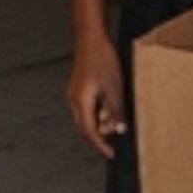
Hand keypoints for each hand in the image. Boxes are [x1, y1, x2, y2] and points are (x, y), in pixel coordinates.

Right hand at [67, 32, 126, 157]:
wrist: (91, 39)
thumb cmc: (103, 60)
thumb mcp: (114, 87)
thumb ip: (115, 110)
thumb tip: (118, 130)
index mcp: (81, 102)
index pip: (90, 132)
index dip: (101, 145)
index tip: (112, 154)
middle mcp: (74, 101)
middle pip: (85, 127)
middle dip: (100, 135)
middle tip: (116, 138)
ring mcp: (74, 94)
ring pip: (86, 117)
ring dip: (100, 122)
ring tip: (116, 118)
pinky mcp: (78, 88)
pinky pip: (87, 108)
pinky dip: (98, 113)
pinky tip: (110, 107)